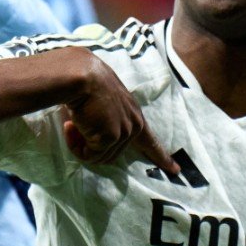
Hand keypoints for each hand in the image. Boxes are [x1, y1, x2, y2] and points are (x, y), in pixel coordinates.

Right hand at [53, 48, 176, 174]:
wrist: (81, 75)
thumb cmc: (86, 85)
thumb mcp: (103, 103)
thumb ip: (107, 120)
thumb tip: (94, 139)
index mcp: (134, 114)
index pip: (150, 140)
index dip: (162, 156)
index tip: (175, 169)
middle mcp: (134, 124)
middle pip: (112, 154)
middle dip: (89, 147)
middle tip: (73, 127)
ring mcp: (124, 131)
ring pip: (99, 157)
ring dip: (80, 146)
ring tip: (72, 124)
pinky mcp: (111, 136)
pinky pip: (89, 155)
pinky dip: (75, 145)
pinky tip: (71, 125)